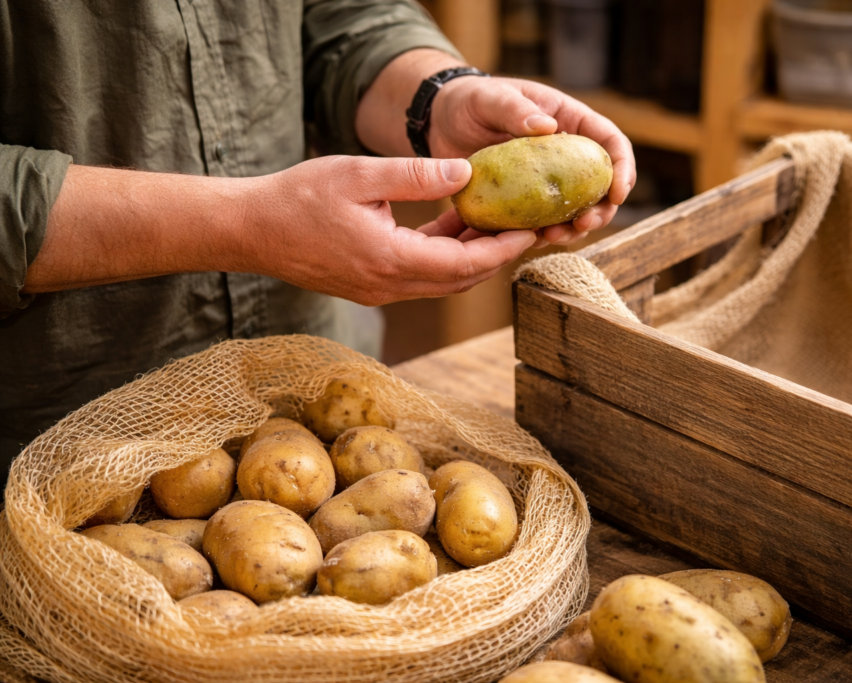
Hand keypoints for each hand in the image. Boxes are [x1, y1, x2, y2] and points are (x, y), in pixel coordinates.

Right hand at [245, 155, 535, 305]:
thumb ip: (415, 175)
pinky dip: (443, 255)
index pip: (464, 265)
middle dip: (496, 255)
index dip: (502, 249)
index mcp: (390, 260)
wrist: (250, 230)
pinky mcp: (370, 285)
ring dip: (470, 256)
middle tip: (525, 226)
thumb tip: (466, 173)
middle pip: (460, 280)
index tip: (530, 229)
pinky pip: (420, 276)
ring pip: (442, 281)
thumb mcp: (358, 173)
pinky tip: (452, 224)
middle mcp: (389, 285)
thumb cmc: (297, 198)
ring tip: (497, 221)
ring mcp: (379, 290)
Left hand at [429, 76, 635, 246]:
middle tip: (584, 224)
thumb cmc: (471, 100)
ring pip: (576, 210)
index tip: (618, 193)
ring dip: (574, 229)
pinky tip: (533, 240)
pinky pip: (544, 222)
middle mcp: (566, 154)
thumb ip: (516, 109)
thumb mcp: (491, 98)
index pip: (611, 143)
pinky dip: (544, 235)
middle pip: (601, 186)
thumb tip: (548, 127)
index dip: (623, 168)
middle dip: (601, 209)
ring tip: (555, 236)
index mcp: (570, 121)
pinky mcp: (526, 202)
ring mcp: (547, 180)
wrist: (440, 122)